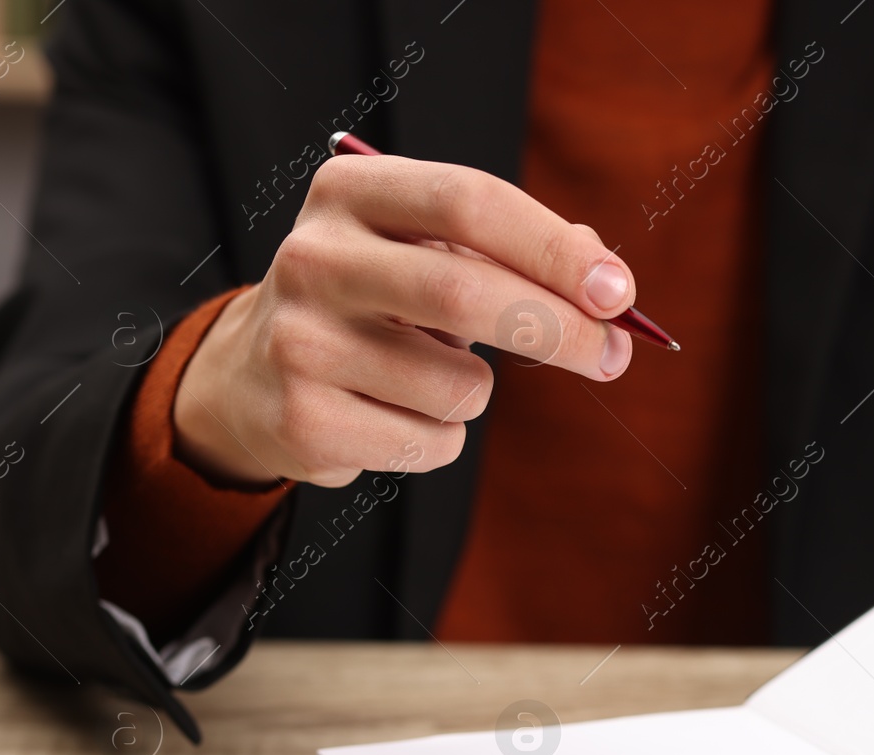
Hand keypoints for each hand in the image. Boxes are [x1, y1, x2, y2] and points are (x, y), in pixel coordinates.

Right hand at [174, 154, 638, 486]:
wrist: (253, 376)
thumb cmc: (377, 302)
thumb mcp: (430, 251)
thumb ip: (520, 251)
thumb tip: (608, 281)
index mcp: (351, 192)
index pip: (469, 202)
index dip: (554, 249)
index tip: (619, 292)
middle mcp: (314, 258)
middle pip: (464, 293)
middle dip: (561, 330)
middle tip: (613, 356)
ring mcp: (300, 342)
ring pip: (461, 387)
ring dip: (479, 393)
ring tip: (430, 379)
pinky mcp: (303, 421)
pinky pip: (433, 443)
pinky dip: (443, 439)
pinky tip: (392, 416)